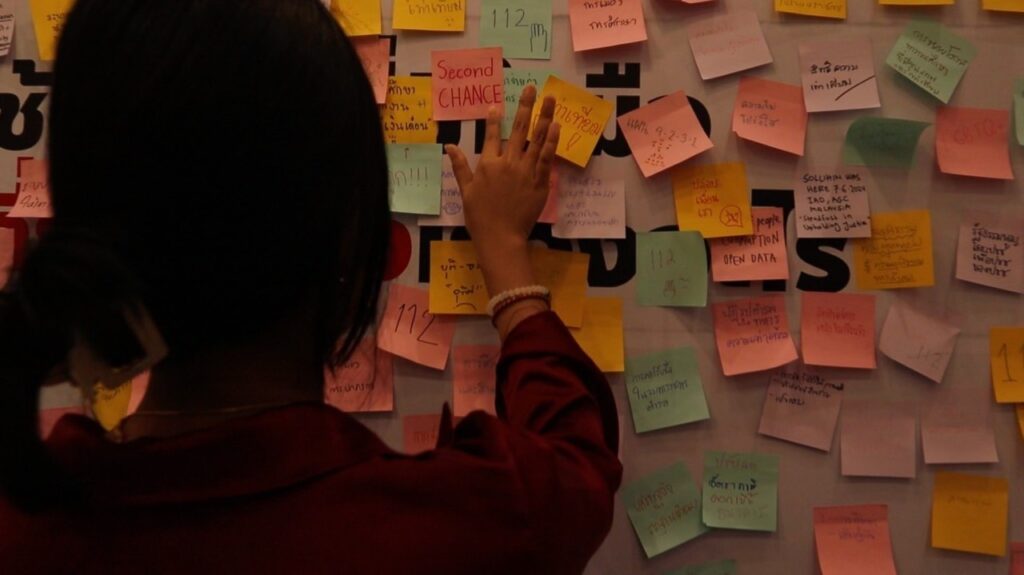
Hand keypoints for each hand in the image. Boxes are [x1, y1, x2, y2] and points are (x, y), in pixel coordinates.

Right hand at [446, 84, 559, 260]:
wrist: (500, 238)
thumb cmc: (480, 217)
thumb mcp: (465, 191)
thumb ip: (459, 166)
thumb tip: (449, 147)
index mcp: (488, 164)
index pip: (491, 135)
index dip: (494, 119)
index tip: (497, 104)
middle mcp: (507, 163)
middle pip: (518, 129)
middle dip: (524, 106)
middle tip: (531, 88)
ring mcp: (525, 171)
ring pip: (536, 139)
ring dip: (544, 117)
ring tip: (550, 99)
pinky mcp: (540, 182)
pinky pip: (547, 157)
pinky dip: (552, 141)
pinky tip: (556, 126)